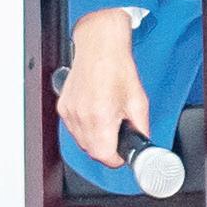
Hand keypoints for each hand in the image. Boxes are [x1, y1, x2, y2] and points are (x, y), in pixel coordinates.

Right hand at [58, 8, 149, 166]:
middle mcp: (81, 117)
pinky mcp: (63, 108)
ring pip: (81, 141)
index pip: (103, 155)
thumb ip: (141, 124)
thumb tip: (143, 140)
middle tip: (119, 135)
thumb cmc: (118, 67)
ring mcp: (69, 113)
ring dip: (95, 138)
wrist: (99, 48)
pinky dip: (85, 127)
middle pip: (91, 150)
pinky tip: (96, 112)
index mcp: (101, 117)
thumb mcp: (139, 99)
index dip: (115, 158)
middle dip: (107, 148)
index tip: (122, 155)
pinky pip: (73, 128)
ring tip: (108, 119)